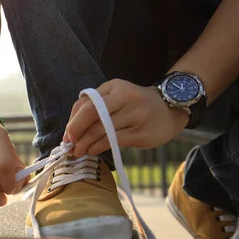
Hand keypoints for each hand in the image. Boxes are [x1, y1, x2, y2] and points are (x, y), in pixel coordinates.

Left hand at [63, 79, 188, 157]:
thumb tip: (70, 130)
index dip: (72, 121)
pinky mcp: (140, 131)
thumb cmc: (135, 105)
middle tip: (69, 145)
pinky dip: (98, 147)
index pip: (86, 103)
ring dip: (85, 143)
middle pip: (91, 114)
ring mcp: (134, 114)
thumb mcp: (116, 96)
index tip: (67, 135)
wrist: (171, 109)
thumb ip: (94, 107)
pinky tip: (93, 150)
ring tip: (79, 151)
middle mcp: (124, 97)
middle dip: (75, 131)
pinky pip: (113, 140)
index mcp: (114, 87)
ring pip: (101, 129)